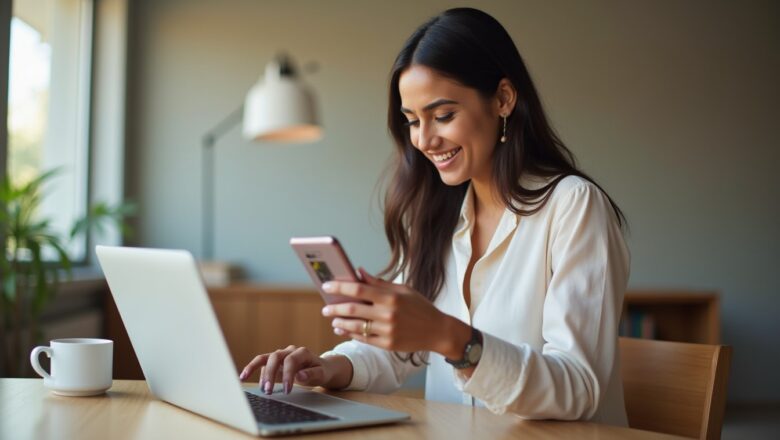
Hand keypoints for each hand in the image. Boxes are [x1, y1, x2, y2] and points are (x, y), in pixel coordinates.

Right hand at [239, 345, 347, 394]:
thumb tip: (299, 375)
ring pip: (265, 359)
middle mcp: (289, 351)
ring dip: (259, 372)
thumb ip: (312, 374)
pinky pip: (261, 364)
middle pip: (275, 357)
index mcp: (302, 352)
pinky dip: (253, 370)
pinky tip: (247, 379)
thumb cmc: (321, 371)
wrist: (321, 368)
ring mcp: (280, 356)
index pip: (290, 360)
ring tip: (258, 388)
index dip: (287, 374)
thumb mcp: (322, 374)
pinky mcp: (274, 362)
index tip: (287, 390)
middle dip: (270, 374)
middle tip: (268, 391)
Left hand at [321, 268, 455, 353]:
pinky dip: (351, 334)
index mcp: (391, 297)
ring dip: (340, 323)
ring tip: (332, 319)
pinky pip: (363, 339)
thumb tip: (358, 272)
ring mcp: (387, 331)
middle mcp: (388, 314)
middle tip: (325, 307)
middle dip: (335, 308)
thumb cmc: (420, 307)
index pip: (358, 290)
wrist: (437, 331)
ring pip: (355, 326)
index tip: (326, 285)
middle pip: (352, 309)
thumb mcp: (403, 290)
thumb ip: (379, 283)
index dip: (339, 287)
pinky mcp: (387, 345)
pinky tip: (343, 329)